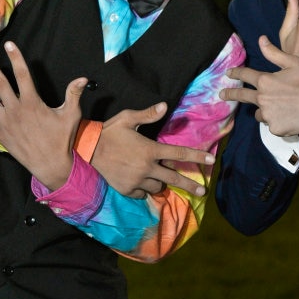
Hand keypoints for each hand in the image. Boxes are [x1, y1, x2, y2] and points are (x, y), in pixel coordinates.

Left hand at [0, 42, 87, 189]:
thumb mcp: (71, 115)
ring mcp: (6, 123)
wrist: (50, 165)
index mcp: (32, 102)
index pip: (23, 74)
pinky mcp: (0, 135)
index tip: (9, 44)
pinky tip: (1, 116)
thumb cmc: (62, 139)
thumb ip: (73, 94)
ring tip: (1, 95)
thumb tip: (83, 78)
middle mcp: (16, 110)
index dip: (16, 57)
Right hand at [92, 107, 214, 198]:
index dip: (197, 157)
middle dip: (191, 185)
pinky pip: (143, 193)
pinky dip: (145, 188)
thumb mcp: (127, 118)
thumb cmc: (109, 131)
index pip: (179, 154)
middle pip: (175, 178)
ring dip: (160, 181)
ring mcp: (136, 180)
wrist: (87, 150)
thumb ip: (148, 114)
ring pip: (158, 186)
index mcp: (150, 150)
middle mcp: (146, 167)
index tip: (211, 161)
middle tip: (203, 191)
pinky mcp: (127, 190)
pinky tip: (141, 180)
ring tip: (156, 174)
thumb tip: (165, 105)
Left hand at [222, 36, 298, 135]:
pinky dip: (278, 122)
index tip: (228, 73)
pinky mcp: (276, 128)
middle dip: (230, 94)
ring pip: (260, 114)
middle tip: (221, 95)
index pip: (245, 76)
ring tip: (281, 109)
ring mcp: (268, 115)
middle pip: (242, 96)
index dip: (235, 73)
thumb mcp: (293, 62)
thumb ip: (273, 53)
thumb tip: (260, 39)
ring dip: (265, 111)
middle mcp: (262, 98)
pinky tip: (290, 117)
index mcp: (265, 81)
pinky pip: (272, 125)